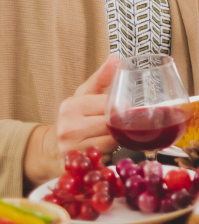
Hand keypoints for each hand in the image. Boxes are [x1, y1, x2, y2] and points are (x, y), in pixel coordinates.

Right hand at [23, 55, 118, 184]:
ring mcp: (72, 149)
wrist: (48, 148)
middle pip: (112, 125)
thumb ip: (101, 78)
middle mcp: (69, 128)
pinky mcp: (77, 165)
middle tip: (123, 124)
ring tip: (113, 135)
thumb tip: (117, 58)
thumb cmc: (72, 118)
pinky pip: (105, 158)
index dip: (122, 108)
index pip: (110, 106)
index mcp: (72, 107)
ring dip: (118, 140)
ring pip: (111, 143)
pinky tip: (107, 148)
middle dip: (122, 125)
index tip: (125, 109)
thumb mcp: (83, 95)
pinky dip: (110, 153)